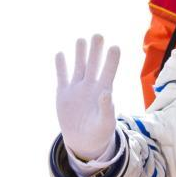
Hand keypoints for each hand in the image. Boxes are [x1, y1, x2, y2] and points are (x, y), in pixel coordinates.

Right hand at [55, 34, 120, 159]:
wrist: (83, 140)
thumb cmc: (100, 132)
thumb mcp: (105, 123)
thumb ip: (107, 109)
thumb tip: (106, 94)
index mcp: (104, 91)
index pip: (109, 72)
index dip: (112, 60)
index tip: (115, 47)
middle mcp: (91, 86)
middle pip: (93, 64)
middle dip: (95, 51)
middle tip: (98, 35)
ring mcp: (77, 88)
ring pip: (78, 67)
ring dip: (79, 54)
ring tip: (81, 40)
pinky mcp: (63, 94)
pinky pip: (62, 77)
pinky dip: (61, 66)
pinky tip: (60, 54)